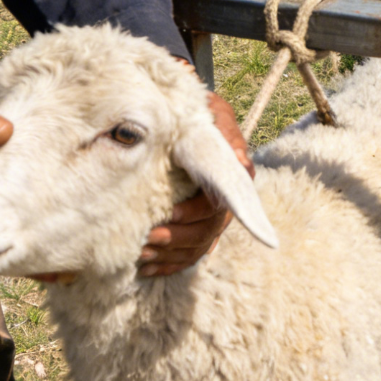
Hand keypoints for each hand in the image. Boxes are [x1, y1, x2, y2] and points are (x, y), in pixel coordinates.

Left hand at [136, 92, 252, 277]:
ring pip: (198, 248)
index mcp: (233, 176)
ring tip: (141, 255)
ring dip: (170, 255)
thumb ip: (222, 130)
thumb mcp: (212, 112)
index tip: (171, 214)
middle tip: (146, 240)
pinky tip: (147, 268)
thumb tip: (239, 161)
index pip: (218, 204)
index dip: (195, 213)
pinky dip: (168, 264)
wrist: (188, 118)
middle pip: (207, 232)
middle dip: (177, 239)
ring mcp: (211, 218)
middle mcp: (224, 201)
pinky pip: (188, 256)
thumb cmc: (197, 113)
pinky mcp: (196, 228)